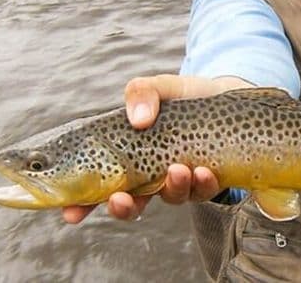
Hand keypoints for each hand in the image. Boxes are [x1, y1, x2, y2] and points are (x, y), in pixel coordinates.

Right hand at [62, 74, 249, 223]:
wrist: (230, 96)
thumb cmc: (187, 95)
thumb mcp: (160, 87)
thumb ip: (141, 92)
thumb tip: (139, 120)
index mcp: (131, 155)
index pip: (99, 184)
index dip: (81, 203)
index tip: (71, 213)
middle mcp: (152, 174)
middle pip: (131, 203)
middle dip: (123, 207)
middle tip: (119, 200)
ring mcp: (181, 180)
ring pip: (170, 198)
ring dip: (171, 188)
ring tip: (177, 170)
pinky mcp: (209, 180)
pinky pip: (202, 191)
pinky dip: (201, 183)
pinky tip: (203, 170)